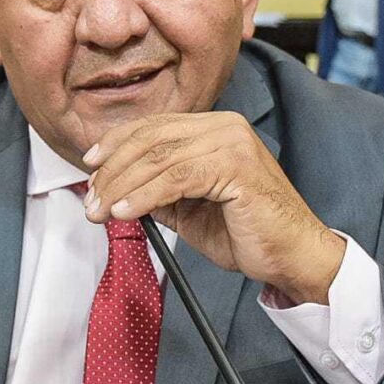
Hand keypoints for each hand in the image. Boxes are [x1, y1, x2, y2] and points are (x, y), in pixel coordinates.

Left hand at [82, 112, 345, 304]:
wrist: (293, 257)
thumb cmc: (246, 233)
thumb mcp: (189, 208)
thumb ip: (158, 191)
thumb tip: (113, 188)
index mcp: (215, 128)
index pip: (154, 126)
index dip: (116, 143)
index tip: (90, 166)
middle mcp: (224, 126)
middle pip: (151, 138)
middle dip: (113, 170)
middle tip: (90, 199)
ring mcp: (233, 142)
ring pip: (159, 157)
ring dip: (121, 186)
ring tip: (101, 210)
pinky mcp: (237, 167)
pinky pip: (177, 178)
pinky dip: (144, 195)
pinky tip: (125, 212)